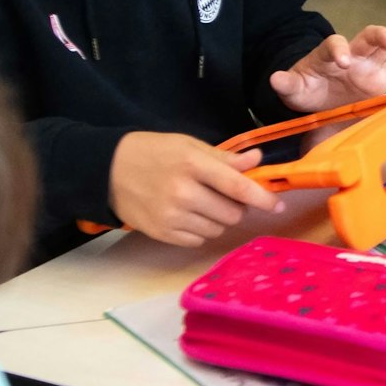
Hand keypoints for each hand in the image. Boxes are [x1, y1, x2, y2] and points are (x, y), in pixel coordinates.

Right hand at [108, 132, 281, 246]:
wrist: (107, 171)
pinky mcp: (162, 233)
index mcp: (192, 164)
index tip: (278, 205)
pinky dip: (202, 230)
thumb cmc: (153, 153)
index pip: (237, 186)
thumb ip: (224, 158)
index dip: (262, 198)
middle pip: (232, 213)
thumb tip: (257, 161)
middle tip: (226, 195)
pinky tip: (189, 215)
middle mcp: (183, 193)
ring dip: (220, 219)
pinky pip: (199, 240)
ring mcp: (171, 216)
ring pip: (218, 229)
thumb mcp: (188, 145)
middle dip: (238, 207)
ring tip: (203, 203)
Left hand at [271, 27, 385, 112]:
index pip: (335, 44)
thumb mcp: (292, 89)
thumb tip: (274, 78)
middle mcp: (352, 54)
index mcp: (328, 54)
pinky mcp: (380, 77)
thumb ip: (286, 83)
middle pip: (366, 36)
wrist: (317, 100)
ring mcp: (368, 64)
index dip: (340, 50)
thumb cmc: (305, 90)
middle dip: (378, 35)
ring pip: (384, 46)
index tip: (344, 62)